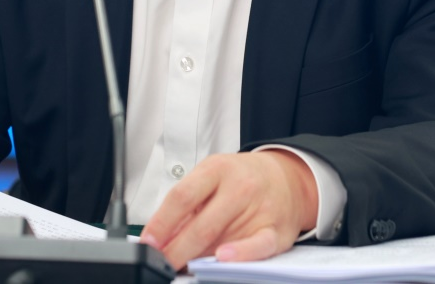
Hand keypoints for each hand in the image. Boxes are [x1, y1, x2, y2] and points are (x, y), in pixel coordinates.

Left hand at [140, 151, 317, 269]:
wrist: (286, 178)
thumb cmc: (242, 179)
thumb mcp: (212, 176)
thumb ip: (189, 203)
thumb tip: (161, 236)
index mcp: (217, 169)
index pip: (182, 197)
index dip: (162, 223)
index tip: (148, 241)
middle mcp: (239, 187)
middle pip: (201, 224)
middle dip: (176, 249)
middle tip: (160, 262)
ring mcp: (258, 208)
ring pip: (223, 239)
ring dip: (198, 257)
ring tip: (182, 265)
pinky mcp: (275, 230)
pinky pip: (257, 246)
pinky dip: (240, 254)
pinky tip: (222, 258)